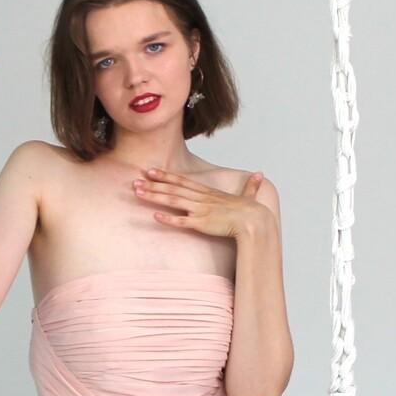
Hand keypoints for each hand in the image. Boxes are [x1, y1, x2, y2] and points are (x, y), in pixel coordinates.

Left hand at [134, 169, 270, 239]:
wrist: (254, 221)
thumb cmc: (251, 212)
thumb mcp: (249, 196)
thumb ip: (251, 186)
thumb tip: (260, 175)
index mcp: (208, 192)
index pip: (182, 181)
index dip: (166, 176)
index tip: (151, 171)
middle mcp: (201, 198)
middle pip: (172, 189)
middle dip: (152, 185)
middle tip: (135, 181)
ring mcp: (200, 210)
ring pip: (173, 201)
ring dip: (154, 196)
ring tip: (138, 193)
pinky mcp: (201, 223)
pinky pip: (182, 221)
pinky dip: (168, 219)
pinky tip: (155, 216)